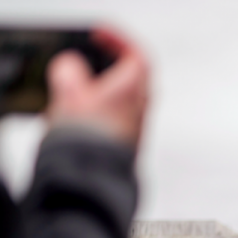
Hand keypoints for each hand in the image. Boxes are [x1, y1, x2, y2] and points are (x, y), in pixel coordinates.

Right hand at [47, 28, 148, 147]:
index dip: (119, 41)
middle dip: (113, 66)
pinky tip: (83, 116)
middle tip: (94, 60)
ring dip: (105, 90)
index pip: (138, 55)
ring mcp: (137, 128)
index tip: (100, 36)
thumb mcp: (69, 92)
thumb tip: (72, 68)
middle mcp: (142, 109)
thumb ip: (70, 71)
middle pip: (134, 78)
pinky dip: (102, 109)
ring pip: (125, 100)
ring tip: (81, 90)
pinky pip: (117, 119)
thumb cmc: (87, 136)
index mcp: (135, 89)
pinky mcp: (127, 144)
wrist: (92, 176)